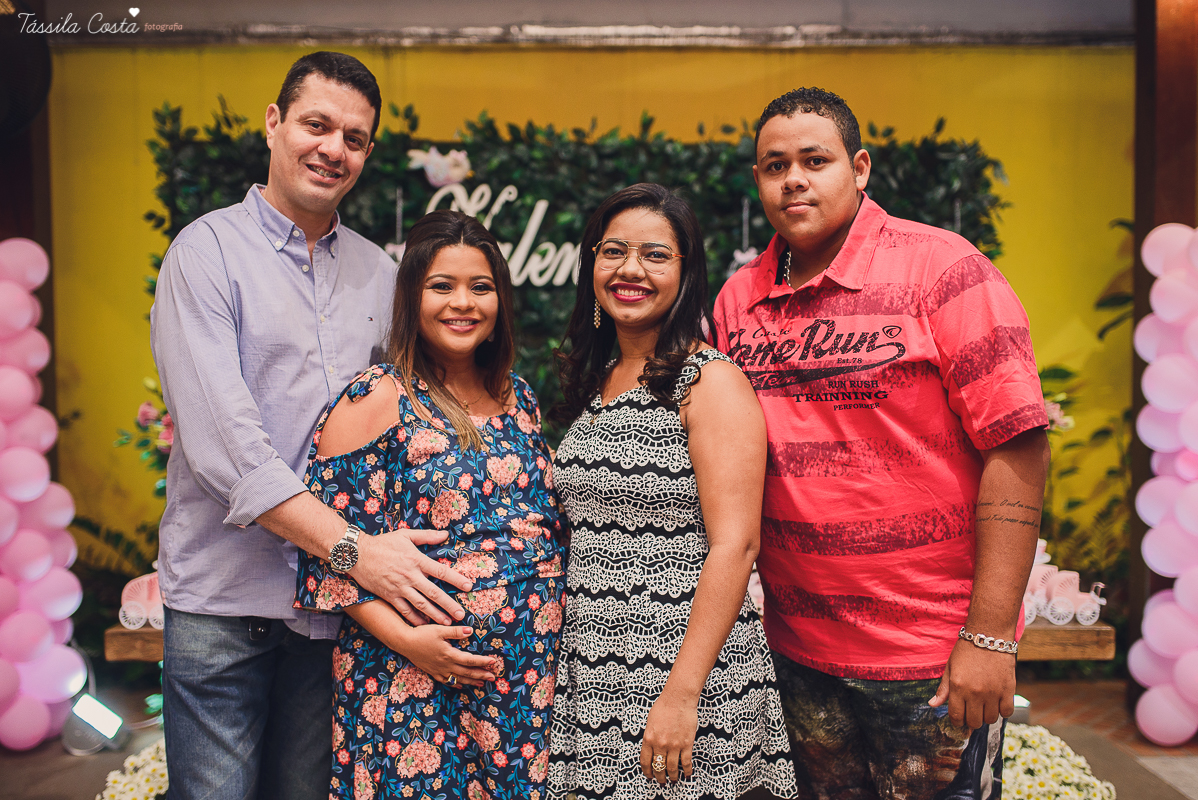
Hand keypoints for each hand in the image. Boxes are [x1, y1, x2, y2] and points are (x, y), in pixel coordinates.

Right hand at [350, 528, 472, 624]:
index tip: (468, 586)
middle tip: (461, 615)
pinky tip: (424, 624)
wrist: (357, 555)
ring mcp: (399, 588)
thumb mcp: (405, 535)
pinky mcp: (389, 596)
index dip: (456, 579)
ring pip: (421, 605)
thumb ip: (426, 536)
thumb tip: (445, 535)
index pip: (441, 571)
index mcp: (416, 560)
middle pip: (434, 593)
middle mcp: (410, 576)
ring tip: (447, 624)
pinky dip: (415, 619)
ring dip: (435, 615)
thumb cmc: (383, 543)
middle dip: (449, 605)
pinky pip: (404, 610)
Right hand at [400, 624, 500, 688]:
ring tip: (481, 684)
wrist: (404, 643)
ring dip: (471, 682)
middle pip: (466, 672)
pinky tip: (461, 686)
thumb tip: (471, 631)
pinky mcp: (432, 672)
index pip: (470, 660)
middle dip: (480, 675)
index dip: (482, 662)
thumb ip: (456, 631)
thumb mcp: (440, 630)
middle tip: (493, 678)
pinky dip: (455, 684)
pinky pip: (447, 681)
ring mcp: (439, 671)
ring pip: (458, 679)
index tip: (493, 663)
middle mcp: (445, 665)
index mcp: (449, 654)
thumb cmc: (422, 634)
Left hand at [639, 691, 697, 783]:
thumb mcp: (650, 722)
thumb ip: (650, 737)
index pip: (645, 761)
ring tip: (673, 780)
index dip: (647, 771)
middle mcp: (660, 744)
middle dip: (659, 776)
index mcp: (649, 738)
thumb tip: (652, 748)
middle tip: (661, 781)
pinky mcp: (686, 744)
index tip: (649, 776)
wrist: (679, 698)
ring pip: (672, 767)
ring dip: (672, 776)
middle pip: (658, 767)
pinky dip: (686, 770)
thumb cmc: (665, 706)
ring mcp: (674, 745)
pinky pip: (686, 761)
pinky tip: (687, 774)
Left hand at [928, 639, 1015, 728]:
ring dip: (986, 716)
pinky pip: (1007, 712)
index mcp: (958, 687)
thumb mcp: (950, 667)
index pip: (956, 716)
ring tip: (985, 706)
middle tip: (972, 712)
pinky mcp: (1008, 690)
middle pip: (974, 722)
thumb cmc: (967, 650)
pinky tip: (998, 703)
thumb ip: (943, 688)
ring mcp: (993, 692)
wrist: (988, 635)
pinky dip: (1002, 711)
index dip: (957, 721)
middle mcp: (975, 693)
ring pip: (990, 719)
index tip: (959, 718)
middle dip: (971, 720)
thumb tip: (933, 704)